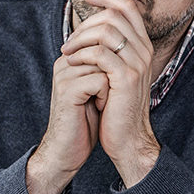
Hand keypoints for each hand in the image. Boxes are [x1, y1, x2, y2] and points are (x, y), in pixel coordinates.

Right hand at [27, 52, 108, 193]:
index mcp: (71, 58)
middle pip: (105, 53)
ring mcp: (64, 75)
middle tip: (104, 96)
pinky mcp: (68, 89)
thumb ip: (105, 65)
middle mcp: (65, 62)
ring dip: (111, 87)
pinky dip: (105, 96)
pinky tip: (98, 108)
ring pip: (104, 66)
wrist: (68, 149)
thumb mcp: (98, 87)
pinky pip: (100, 81)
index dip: (114, 67)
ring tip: (99, 103)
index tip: (107, 88)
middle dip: (113, 76)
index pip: (102, 44)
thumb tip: (128, 48)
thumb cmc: (86, 120)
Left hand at [62, 0, 159, 187]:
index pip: (128, 7)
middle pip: (115, 14)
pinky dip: (81, 54)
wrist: (128, 138)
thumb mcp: (115, 73)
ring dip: (80, 38)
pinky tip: (71, 63)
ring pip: (106, 30)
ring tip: (67, 52)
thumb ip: (110, 50)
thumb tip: (91, 28)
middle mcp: (143, 50)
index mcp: (142, 46)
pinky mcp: (126, 78)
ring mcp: (137, 63)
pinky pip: (100, 53)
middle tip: (69, 40)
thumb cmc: (117, 107)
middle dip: (87, 21)